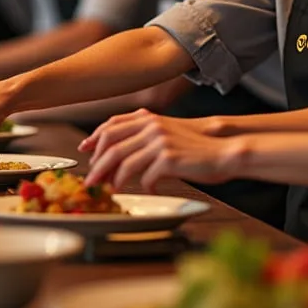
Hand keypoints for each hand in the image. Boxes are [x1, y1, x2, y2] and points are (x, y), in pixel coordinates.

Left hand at [83, 109, 243, 190]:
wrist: (222, 150)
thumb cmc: (194, 145)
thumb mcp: (166, 132)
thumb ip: (143, 135)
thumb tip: (115, 155)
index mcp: (148, 117)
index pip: (112, 125)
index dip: (95, 138)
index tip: (84, 151)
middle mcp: (151, 126)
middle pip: (112, 145)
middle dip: (98, 165)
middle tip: (91, 181)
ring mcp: (159, 142)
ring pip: (124, 163)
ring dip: (114, 180)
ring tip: (112, 190)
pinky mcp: (168, 159)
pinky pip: (145, 177)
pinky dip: (143, 187)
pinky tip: (148, 190)